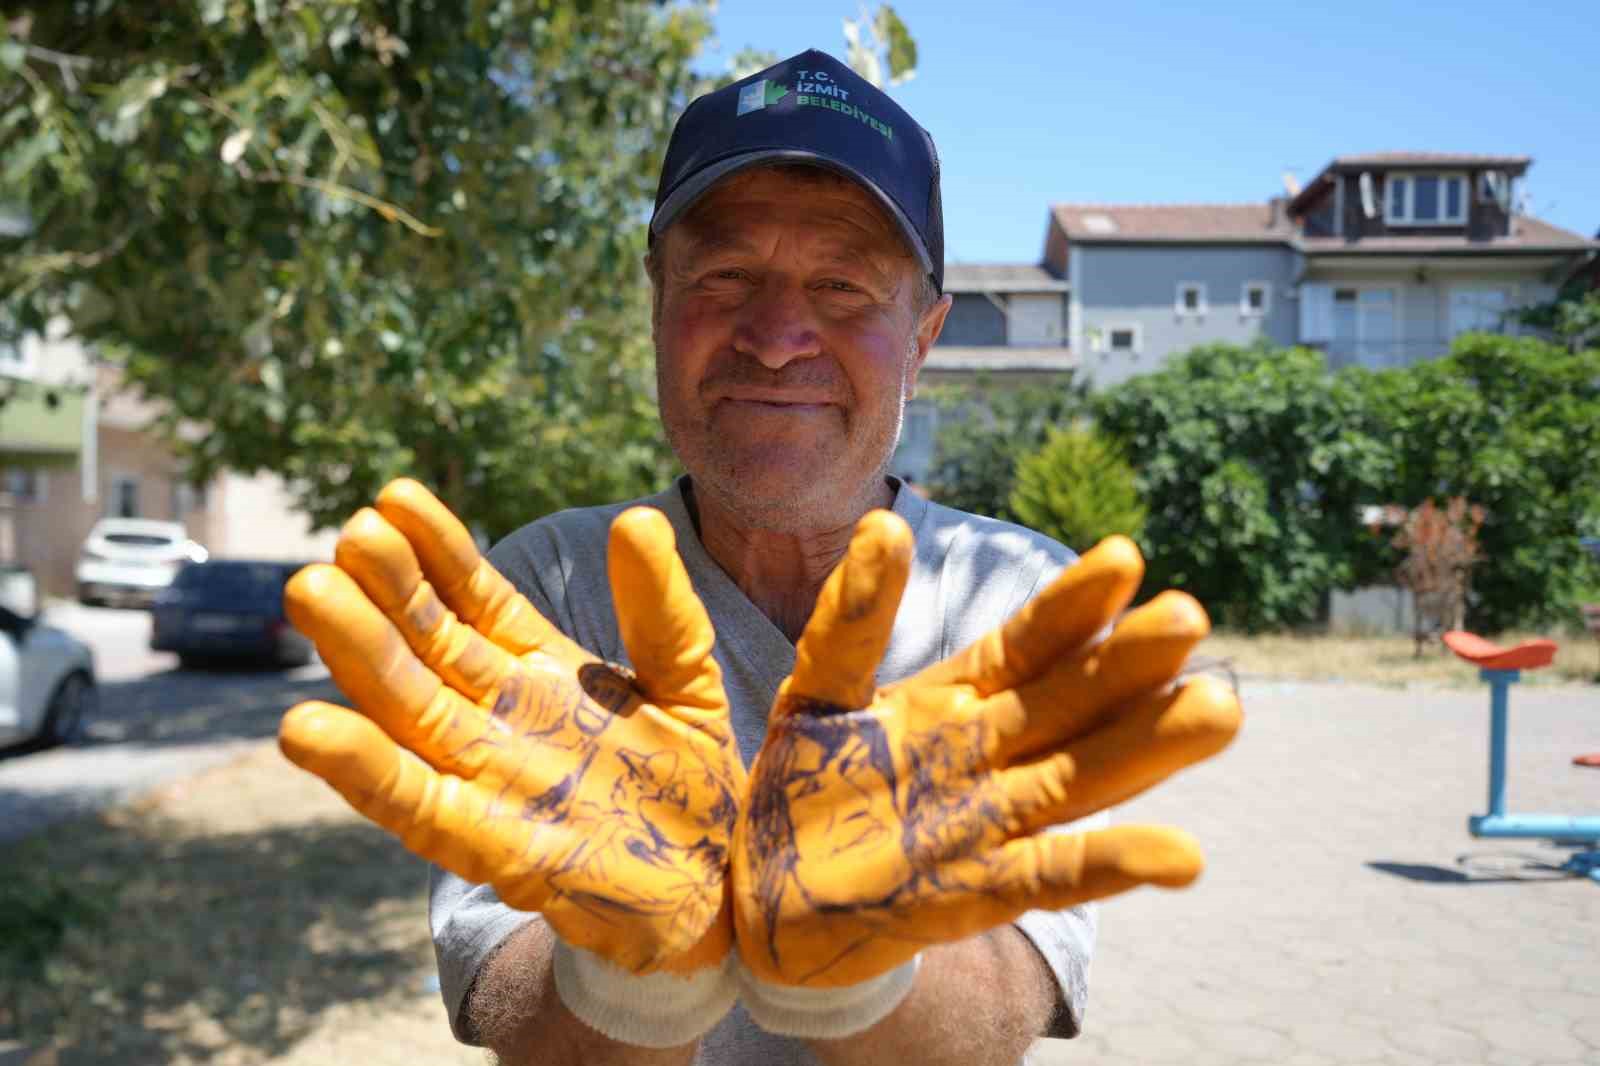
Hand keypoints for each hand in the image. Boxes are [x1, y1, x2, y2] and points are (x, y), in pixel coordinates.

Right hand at [279, 480, 743, 974]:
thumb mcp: (685, 679)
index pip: (473, 598)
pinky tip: (309, 727)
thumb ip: (659, 608)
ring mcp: (488, 780)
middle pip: (426, 645)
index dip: (438, 551)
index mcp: (539, 671)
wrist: (716, 893)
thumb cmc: (692, 784)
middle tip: (349, 534)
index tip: (394, 496)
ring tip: (314, 592)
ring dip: (359, 656)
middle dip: (385, 592)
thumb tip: (637, 518)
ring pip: (406, 709)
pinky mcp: (491, 849)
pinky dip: (363, 768)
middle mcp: (498, 719)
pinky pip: (414, 802)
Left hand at [732, 511, 1240, 990]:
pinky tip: (1180, 856)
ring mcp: (992, 822)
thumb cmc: (806, 780)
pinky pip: (1053, 874)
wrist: (774, 894)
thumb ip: (853, 618)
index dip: (1073, 605)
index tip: (1124, 555)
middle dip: (1130, 664)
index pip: (1029, 643)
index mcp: (961, 698)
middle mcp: (993, 753)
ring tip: (1218, 710)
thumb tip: (888, 521)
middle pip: (1073, 702)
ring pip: (1082, 777)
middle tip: (1190, 617)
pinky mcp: (978, 890)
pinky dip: (1112, 865)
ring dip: (1148, 748)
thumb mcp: (821, 688)